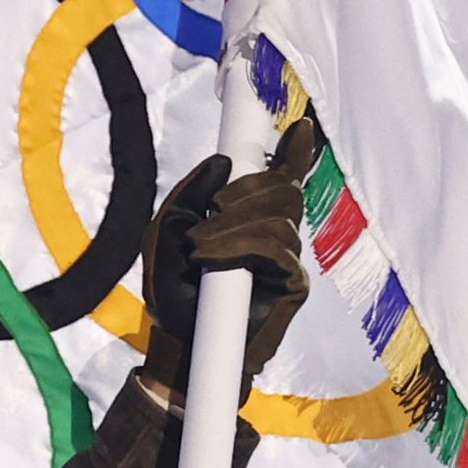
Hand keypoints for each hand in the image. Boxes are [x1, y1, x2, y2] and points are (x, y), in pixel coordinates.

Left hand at [140, 118, 314, 399]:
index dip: (296, 153)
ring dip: (231, 226)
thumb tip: (222, 162)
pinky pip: (276, 249)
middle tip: (212, 209)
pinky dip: (240, 246)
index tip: (301, 128)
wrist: (177, 340)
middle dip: (246, 190)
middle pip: (284, 190)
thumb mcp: (165, 231)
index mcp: (248, 216)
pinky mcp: (293, 285)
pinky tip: (210, 258)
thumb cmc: (173, 287)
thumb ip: (189, 194)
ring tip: (196, 248)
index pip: (281, 178)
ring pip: (278, 218)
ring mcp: (287, 259)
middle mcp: (275, 232)